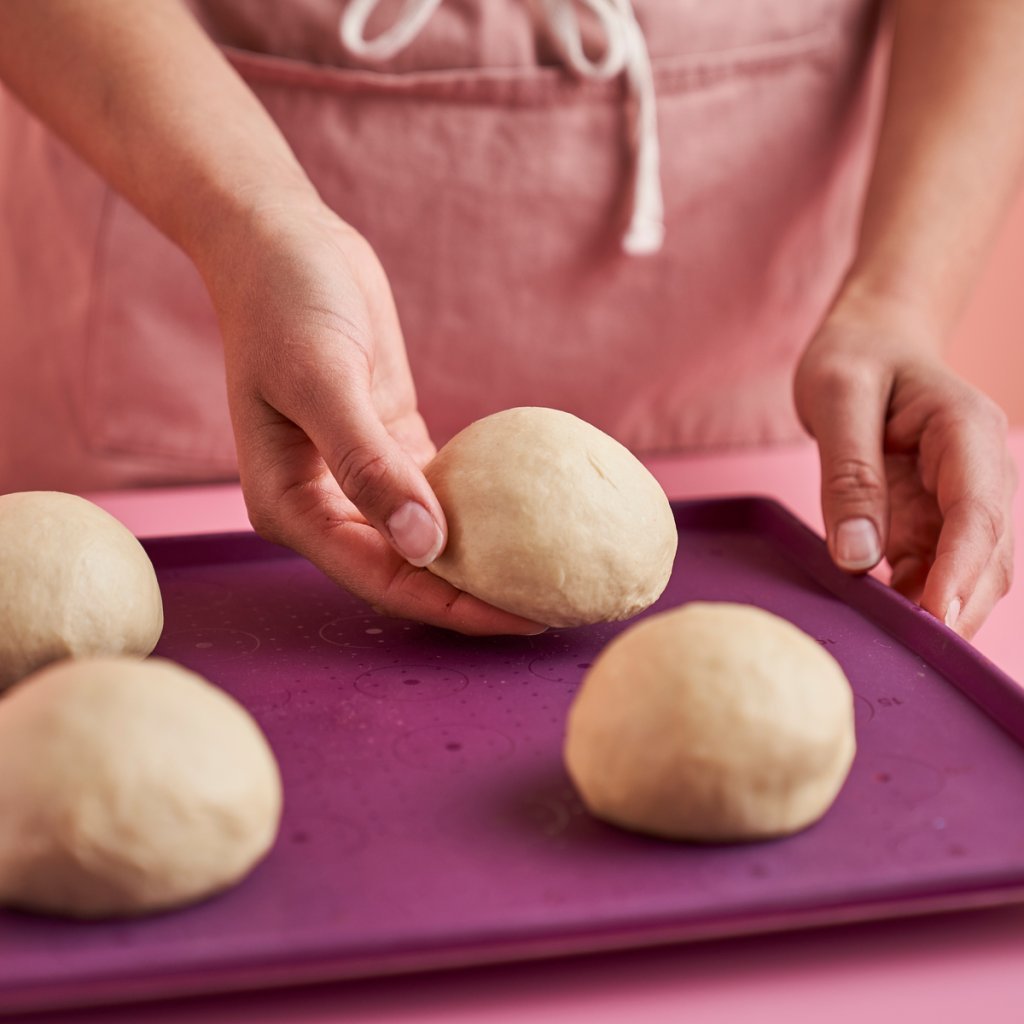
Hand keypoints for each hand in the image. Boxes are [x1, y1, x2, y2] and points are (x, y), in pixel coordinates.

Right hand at [199, 197, 544, 634]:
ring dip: (481, 561)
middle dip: (475, 598)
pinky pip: (437, 493)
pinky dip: (477, 509)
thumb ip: (369, 465)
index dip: (454, 607)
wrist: (282, 241)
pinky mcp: (388, 446)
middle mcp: (323, 505)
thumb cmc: (286, 304)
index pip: (382, 579)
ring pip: (425, 541)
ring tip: (551, 576)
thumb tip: (426, 546)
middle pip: (408, 573)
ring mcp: (357, 479)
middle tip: (557, 609)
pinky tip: (527, 520)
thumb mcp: (324, 381)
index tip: (526, 620)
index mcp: (292, 507)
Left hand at [794, 294, 1015, 638]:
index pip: (978, 512)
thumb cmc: (854, 357)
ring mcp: (959, 498)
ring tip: (889, 642)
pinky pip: (933, 567)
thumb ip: (848, 474)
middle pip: (983, 553)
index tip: (935, 618)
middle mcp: (978, 470)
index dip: (960, 571)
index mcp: (965, 431)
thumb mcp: (838, 398)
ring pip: (966, 570)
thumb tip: (857, 557)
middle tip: (908, 653)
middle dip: (953, 604)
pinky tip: (881, 616)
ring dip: (935, 607)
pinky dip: (912, 595)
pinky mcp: (933, 517)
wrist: (869, 340)